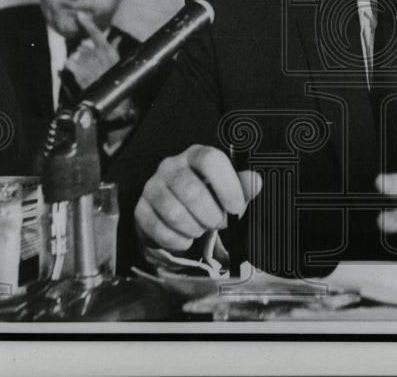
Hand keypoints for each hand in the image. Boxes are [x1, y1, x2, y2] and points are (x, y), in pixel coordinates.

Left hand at [64, 11, 120, 87]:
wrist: (110, 95)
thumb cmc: (114, 77)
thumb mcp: (116, 60)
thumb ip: (114, 47)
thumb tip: (118, 37)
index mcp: (106, 49)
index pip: (96, 33)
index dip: (87, 23)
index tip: (79, 15)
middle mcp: (96, 53)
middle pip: (82, 47)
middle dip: (83, 53)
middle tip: (91, 65)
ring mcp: (86, 61)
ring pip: (75, 55)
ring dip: (78, 61)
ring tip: (87, 72)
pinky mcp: (78, 70)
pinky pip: (69, 63)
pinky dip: (70, 66)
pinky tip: (76, 72)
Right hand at [135, 144, 262, 251]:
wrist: (178, 214)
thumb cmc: (207, 196)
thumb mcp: (229, 189)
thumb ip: (244, 186)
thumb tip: (256, 181)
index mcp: (196, 155)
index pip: (210, 160)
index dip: (226, 185)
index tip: (236, 206)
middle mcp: (171, 166)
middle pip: (192, 191)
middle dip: (211, 215)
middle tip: (218, 222)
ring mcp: (153, 186)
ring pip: (174, 213)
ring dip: (194, 228)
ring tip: (201, 228)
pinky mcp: (140, 208)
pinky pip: (158, 229)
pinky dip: (177, 240)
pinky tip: (185, 238)